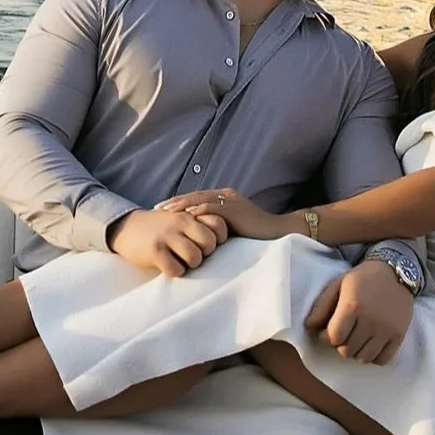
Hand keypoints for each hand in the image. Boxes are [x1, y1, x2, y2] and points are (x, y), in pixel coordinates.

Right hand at [108, 208, 228, 276]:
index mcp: (189, 213)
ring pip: (195, 257)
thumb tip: (226, 235)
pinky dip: (175, 271)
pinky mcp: (155, 251)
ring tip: (181, 260)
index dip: (219, 238)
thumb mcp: (179, 217)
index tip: (206, 243)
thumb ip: (200, 222)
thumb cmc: (160, 226)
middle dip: (206, 253)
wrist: (126, 227)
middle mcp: (179, 222)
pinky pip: (176, 269)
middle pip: (210, 243)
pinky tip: (168, 265)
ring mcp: (167, 236)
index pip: (219, 224)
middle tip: (195, 254)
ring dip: (191, 264)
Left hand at [159, 188, 289, 240]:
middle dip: (174, 202)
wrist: (278, 232)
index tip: (161, 210)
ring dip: (182, 205)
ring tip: (166, 211)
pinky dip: (199, 210)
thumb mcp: (231, 229)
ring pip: (200, 200)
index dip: (178, 203)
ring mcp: (231, 201)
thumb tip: (197, 238)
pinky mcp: (236, 209)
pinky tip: (186, 215)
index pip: (195, 199)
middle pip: (194, 196)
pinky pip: (214, 208)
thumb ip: (215, 228)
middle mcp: (225, 196)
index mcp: (224, 199)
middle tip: (156, 208)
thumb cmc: (255, 234)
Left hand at [305, 262, 412, 363]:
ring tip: (355, 339)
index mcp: (352, 306)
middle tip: (342, 335)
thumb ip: (321, 305)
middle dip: (339, 345)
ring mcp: (386, 330)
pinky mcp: (399, 336)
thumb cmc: (363, 279)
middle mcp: (370, 320)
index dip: (325, 338)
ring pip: (363, 358)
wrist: (396, 272)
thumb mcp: (338, 284)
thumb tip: (309, 327)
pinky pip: (382, 360)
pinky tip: (369, 345)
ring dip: (355, 352)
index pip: (333, 337)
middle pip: (347, 351)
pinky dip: (373, 357)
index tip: (326, 332)